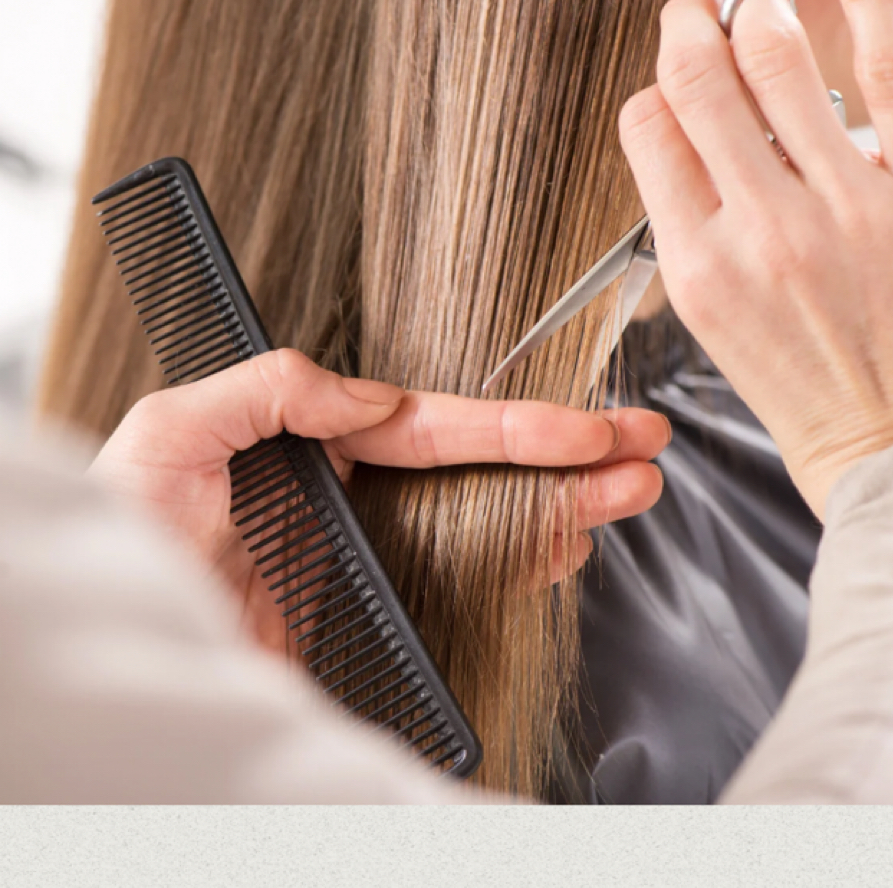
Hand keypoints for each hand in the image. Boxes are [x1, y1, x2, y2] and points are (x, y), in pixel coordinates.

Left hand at [89, 349, 668, 644]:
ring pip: (486, 522)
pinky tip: (565, 548)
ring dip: (562, 507)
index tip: (585, 427)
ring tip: (630, 494)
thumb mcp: (173, 429)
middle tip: (644, 450)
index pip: (433, 427)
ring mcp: (369, 555)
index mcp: (316, 444)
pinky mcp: (368, 613)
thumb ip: (270, 390)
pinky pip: (460, 583)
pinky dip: (518, 565)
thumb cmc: (121, 529)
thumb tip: (371, 395)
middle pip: (482, 471)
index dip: (515, 427)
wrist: (115, 637)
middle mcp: (355, 496)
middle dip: (569, 459)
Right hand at [620, 0, 892, 515]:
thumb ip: (700, 234)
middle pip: (701, 80)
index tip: (672, 76)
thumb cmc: (815, 400)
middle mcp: (761, 231)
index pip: (648, 132)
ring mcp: (845, 207)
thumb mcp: (721, 330)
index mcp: (699, 269)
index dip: (655, 88)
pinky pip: (890, 68)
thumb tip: (702, 149)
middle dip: (691, 22)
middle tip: (700, 5)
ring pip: (781, 58)